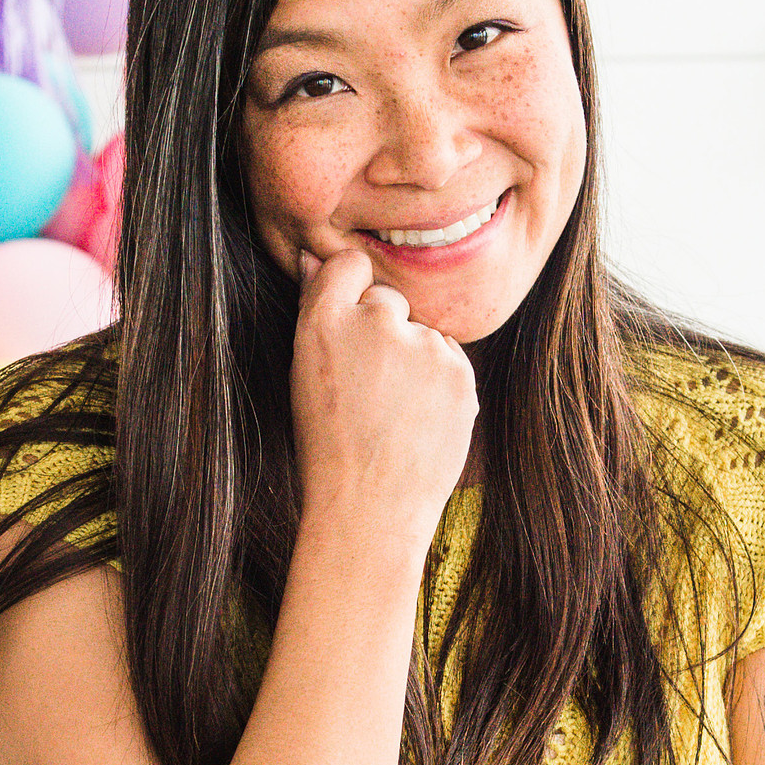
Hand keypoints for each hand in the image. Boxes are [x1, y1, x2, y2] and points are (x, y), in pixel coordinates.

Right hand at [290, 249, 478, 554]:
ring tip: (392, 411)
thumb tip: (312, 255)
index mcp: (324, 319)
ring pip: (422, 331)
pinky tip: (416, 419)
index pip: (348, 264)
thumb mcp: (305, 370)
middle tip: (367, 388)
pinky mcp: (458, 370)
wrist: (369, 508)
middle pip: (388, 299)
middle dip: (382, 331)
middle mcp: (374, 320)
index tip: (349, 326)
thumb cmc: (328, 442)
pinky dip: (437, 381)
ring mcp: (421, 344)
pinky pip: (448, 358)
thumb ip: (316, 305)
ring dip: (413, 357)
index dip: (350, 291)